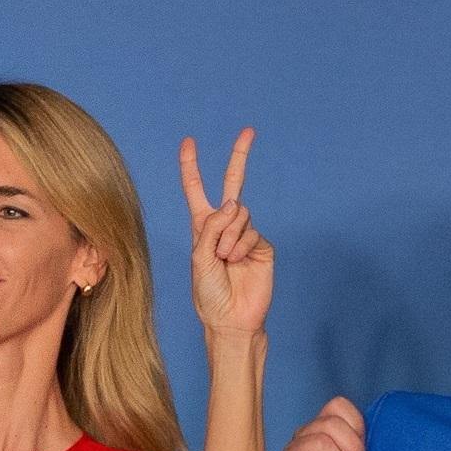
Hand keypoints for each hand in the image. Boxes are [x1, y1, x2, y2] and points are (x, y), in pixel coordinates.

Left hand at [181, 128, 272, 345]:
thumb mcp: (198, 258)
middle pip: (234, 183)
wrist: (232, 319)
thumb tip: (235, 202)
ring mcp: (245, 234)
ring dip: (228, 237)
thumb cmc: (208, 294)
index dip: (191, 167)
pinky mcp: (262, 244)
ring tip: (224, 260)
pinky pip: (250, 231)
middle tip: (249, 130)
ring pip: (239, 213)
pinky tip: (237, 263)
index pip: (196, 191)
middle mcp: (224, 226)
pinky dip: (240, 245)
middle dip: (240, 156)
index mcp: (202, 228)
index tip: (188, 142)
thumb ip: (211, 227)